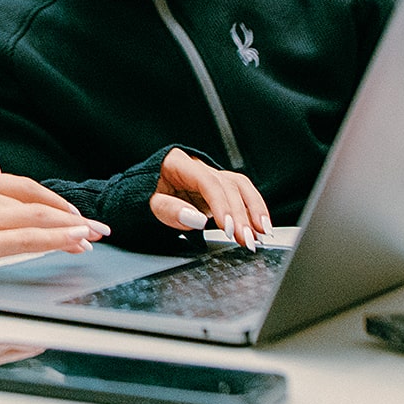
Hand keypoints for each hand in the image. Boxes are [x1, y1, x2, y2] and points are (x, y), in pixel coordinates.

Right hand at [0, 168, 110, 290]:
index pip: (27, 188)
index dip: (56, 202)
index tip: (75, 215)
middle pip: (40, 201)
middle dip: (73, 215)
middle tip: (98, 227)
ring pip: (40, 218)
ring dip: (73, 228)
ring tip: (94, 236)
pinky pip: (29, 239)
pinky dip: (58, 239)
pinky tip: (75, 242)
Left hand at [149, 148, 271, 251]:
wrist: (142, 189)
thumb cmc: (144, 194)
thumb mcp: (148, 204)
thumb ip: (169, 210)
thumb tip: (196, 219)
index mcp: (178, 163)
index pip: (207, 181)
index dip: (221, 204)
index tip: (228, 227)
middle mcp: (199, 166)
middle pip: (227, 186)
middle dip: (241, 215)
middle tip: (247, 240)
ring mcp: (211, 176)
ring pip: (240, 187)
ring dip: (254, 211)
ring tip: (262, 233)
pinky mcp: (219, 189)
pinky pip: (241, 194)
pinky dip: (253, 210)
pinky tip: (261, 227)